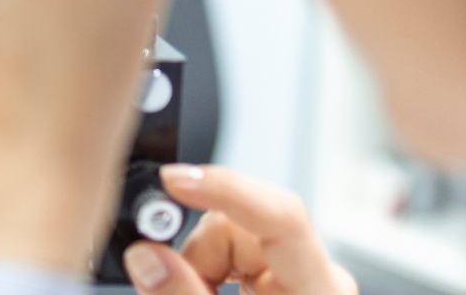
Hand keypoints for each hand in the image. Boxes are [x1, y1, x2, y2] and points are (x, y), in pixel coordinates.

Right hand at [125, 165, 356, 294]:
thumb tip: (147, 255)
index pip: (281, 217)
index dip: (226, 189)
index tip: (174, 181)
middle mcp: (318, 280)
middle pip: (238, 229)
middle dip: (195, 257)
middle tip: (171, 289)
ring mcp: (300, 283)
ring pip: (225, 243)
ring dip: (196, 272)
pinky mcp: (280, 288)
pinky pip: (229, 261)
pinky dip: (204, 278)